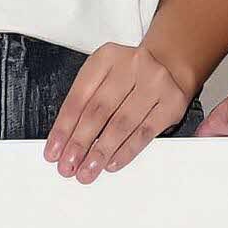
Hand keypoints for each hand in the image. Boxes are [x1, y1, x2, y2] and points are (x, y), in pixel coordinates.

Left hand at [45, 41, 191, 183]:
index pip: (79, 97)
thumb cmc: (130, 76)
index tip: (54, 151)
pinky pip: (145, 132)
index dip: (64, 128)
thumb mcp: (104, 77)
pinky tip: (112, 162)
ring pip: (121, 124)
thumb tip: (65, 140)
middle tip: (69, 165)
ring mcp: (155, 83)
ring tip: (88, 169)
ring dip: (101, 152)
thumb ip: (85, 102)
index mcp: (107, 57)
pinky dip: (126, 151)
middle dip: (80, 143)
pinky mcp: (172, 102)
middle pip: (98, 111)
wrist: (170, 65)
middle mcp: (132, 66)